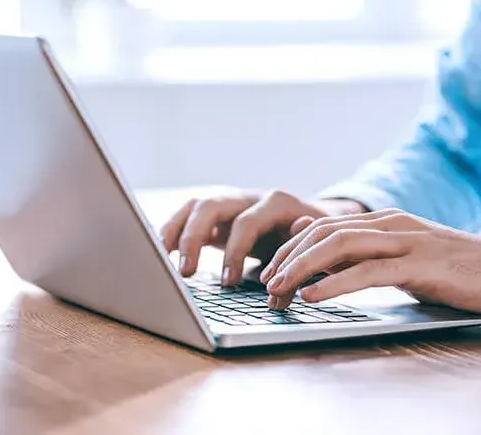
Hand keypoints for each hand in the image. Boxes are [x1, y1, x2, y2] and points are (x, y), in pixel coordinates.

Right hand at [159, 190, 366, 285]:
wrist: (318, 221)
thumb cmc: (316, 237)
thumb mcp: (317, 243)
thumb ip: (304, 246)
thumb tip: (296, 244)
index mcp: (276, 202)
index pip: (246, 222)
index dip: (235, 252)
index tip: (228, 282)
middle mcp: (249, 198)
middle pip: (211, 206)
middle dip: (194, 238)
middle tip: (186, 272)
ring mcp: (231, 204)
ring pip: (194, 206)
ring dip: (176, 231)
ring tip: (163, 258)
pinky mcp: (219, 216)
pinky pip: (189, 216)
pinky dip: (174, 231)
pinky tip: (163, 252)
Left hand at [260, 208, 480, 319]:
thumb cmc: (461, 271)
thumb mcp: (405, 259)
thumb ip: (367, 253)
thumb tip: (321, 248)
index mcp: (385, 221)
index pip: (323, 227)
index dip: (290, 248)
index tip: (269, 272)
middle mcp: (391, 224)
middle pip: (323, 233)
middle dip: (287, 258)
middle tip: (264, 285)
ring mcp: (407, 240)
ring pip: (339, 246)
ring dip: (301, 269)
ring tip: (277, 289)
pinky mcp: (422, 264)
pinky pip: (368, 271)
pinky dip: (335, 283)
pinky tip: (313, 296)